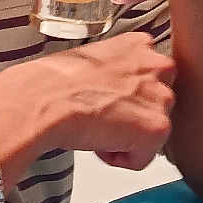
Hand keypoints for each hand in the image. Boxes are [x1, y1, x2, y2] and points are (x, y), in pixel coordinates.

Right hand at [20, 32, 175, 170]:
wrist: (42, 101)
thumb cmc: (50, 83)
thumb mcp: (88, 62)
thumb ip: (114, 72)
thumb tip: (112, 91)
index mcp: (138, 44)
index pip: (148, 77)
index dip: (123, 95)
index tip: (104, 99)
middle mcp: (157, 66)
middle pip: (154, 105)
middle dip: (130, 116)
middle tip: (99, 116)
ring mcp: (161, 97)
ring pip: (149, 131)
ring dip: (123, 137)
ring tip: (95, 127)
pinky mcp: (157, 127)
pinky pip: (142, 158)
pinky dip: (118, 158)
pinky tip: (97, 141)